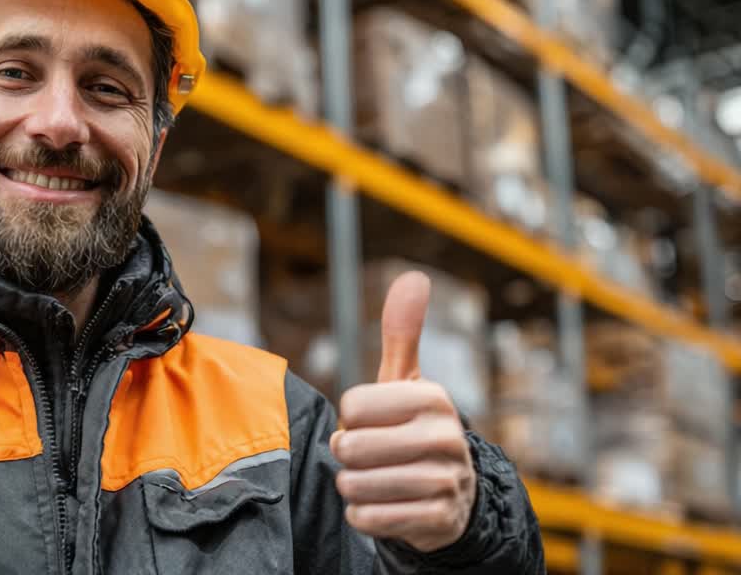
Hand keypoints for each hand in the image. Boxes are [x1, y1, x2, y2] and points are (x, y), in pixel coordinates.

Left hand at [330, 272, 475, 552]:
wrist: (452, 497)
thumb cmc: (413, 429)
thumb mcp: (407, 382)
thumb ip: (401, 334)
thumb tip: (414, 278)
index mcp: (432, 397)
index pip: (353, 406)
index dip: (351, 418)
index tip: (373, 422)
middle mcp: (445, 437)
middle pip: (351, 447)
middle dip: (347, 455)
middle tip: (367, 455)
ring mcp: (445, 481)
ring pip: (356, 484)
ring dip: (352, 485)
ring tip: (374, 479)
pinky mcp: (436, 521)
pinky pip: (368, 518)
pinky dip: (362, 515)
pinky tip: (381, 506)